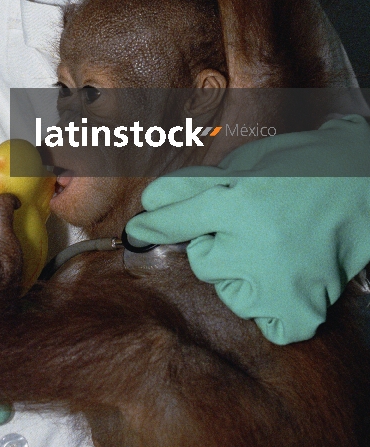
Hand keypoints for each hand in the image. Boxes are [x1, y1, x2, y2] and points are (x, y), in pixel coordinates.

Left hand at [125, 115, 369, 343]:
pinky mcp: (298, 311)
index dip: (153, 223)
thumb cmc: (300, 169)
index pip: (177, 216)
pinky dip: (273, 306)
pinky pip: (263, 321)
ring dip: (244, 275)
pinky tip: (290, 275)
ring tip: (278, 247)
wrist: (363, 184)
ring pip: (228, 293)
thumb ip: (197, 184)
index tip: (137, 231)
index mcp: (238, 199)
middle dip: (218, 245)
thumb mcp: (245, 162)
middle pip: (201, 261)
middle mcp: (253, 243)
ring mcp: (277, 282)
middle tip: (255, 226)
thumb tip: (153, 204)